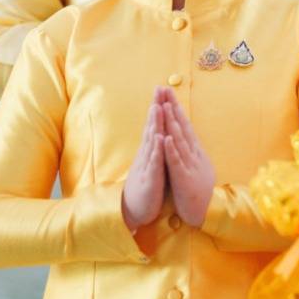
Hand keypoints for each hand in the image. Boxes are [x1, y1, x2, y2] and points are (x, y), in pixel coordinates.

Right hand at [122, 91, 168, 231]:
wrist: (135, 210)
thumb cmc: (147, 185)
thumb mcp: (152, 162)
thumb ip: (155, 146)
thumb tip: (158, 129)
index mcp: (151, 150)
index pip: (155, 124)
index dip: (159, 107)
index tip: (162, 89)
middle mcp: (147, 154)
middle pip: (151, 127)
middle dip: (156, 108)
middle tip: (159, 89)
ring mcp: (147, 165)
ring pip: (151, 142)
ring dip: (154, 124)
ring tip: (157, 107)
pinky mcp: (150, 179)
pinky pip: (154, 163)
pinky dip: (156, 150)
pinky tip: (159, 139)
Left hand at [157, 88, 214, 227]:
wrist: (204, 212)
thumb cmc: (197, 190)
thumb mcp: (195, 166)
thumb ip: (190, 151)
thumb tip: (186, 137)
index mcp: (194, 151)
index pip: (184, 125)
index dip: (176, 108)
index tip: (168, 93)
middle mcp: (193, 154)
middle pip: (182, 127)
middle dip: (173, 108)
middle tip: (166, 90)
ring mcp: (190, 165)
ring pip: (180, 141)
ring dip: (173, 123)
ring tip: (166, 107)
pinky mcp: (184, 178)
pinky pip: (177, 162)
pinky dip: (172, 149)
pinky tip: (166, 138)